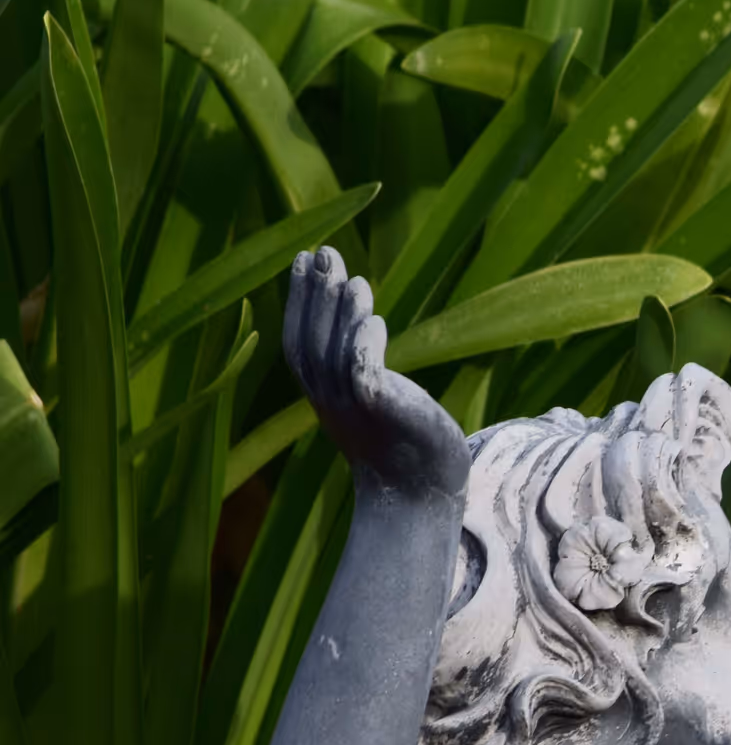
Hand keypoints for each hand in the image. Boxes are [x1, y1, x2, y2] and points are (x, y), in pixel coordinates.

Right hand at [285, 247, 467, 506]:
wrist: (418, 493)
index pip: (298, 342)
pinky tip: (374, 320)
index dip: (297, 300)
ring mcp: (355, 410)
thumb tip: (357, 314)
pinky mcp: (384, 414)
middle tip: (324, 251)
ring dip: (343, 313)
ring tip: (354, 278)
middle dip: (316, 295)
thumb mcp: (371, 398)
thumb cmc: (401, 442)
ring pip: (337, 354)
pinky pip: (365, 376)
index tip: (303, 258)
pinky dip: (365, 346)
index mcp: (322, 396)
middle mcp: (331, 402)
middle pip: (313, 342)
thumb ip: (358, 362)